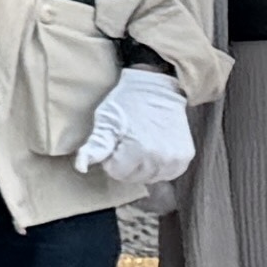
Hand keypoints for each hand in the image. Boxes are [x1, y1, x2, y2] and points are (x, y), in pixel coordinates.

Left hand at [74, 65, 195, 195]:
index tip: (115, 141)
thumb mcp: (105, 120)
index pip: (116, 173)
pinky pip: (166, 174)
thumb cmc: (126, 102)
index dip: (111, 158)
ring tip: (141, 143)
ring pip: (150, 178)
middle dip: (126, 163)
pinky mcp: (185, 157)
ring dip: (142, 167)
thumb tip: (81, 167)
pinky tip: (154, 150)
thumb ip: (95, 147)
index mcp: (139, 150)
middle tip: (127, 141)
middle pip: (133, 178)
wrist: (157, 88)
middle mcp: (160, 158)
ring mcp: (176, 158)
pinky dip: (158, 166)